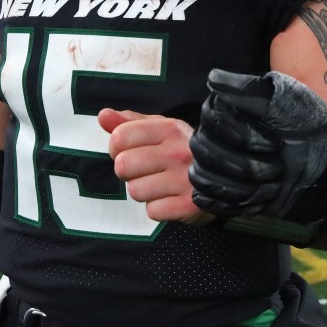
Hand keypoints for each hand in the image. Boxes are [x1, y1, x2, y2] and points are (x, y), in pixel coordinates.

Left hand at [98, 109, 212, 224]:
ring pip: (135, 191)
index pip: (119, 137)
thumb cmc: (180, 150)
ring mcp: (186, 179)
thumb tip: (102, 115)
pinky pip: (152, 211)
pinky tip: (171, 198)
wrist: (224, 177)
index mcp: (169, 128)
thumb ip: (128, 123)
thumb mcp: (158, 130)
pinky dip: (159, 208)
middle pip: (123, 166)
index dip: (118, 147)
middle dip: (130, 172)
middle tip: (148, 170)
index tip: (132, 150)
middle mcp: (178, 151)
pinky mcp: (190, 205)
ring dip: (144, 191)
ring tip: (162, 184)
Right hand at [188, 70, 326, 219]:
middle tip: (278, 168)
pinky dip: (234, 202)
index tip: (275, 142)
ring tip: (274, 184)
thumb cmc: (316, 133)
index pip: (210, 116)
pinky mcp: (226, 192)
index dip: (240, 133)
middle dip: (243, 164)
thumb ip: (250, 90)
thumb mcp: (290, 103)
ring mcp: (222, 163)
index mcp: (235, 107)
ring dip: (241, 185)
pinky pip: (207, 198)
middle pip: (203, 147)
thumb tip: (212, 77)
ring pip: (202, 174)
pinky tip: (262, 198)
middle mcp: (222, 133)